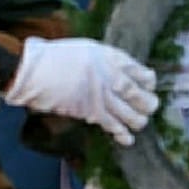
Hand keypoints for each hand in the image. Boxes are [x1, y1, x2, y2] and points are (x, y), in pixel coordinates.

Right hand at [2, 37, 157, 146]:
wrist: (37, 71)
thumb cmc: (58, 56)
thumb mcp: (89, 49)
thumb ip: (108, 60)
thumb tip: (122, 72)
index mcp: (112, 58)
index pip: (143, 73)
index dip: (149, 82)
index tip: (149, 85)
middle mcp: (112, 77)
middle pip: (140, 96)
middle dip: (149, 104)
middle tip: (151, 107)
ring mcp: (103, 97)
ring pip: (131, 115)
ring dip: (138, 121)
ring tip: (139, 122)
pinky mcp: (92, 113)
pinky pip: (114, 127)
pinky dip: (123, 135)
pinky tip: (128, 139)